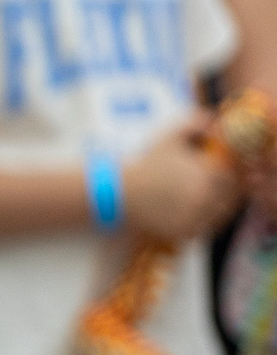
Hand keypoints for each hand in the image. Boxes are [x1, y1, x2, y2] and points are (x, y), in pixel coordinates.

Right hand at [123, 124, 239, 240]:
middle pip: (231, 200)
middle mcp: (206, 198)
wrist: (120, 193)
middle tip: (211, 190)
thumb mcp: (170, 137)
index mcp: (209, 175)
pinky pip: (203, 230)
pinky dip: (201, 223)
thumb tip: (215, 121)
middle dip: (224, 194)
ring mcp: (196, 218)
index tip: (219, 174)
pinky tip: (189, 214)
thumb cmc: (147, 164)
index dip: (230, 177)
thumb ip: (196, 122)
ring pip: (219, 217)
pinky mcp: (184, 233)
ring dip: (216, 210)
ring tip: (200, 202)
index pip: (235, 178)